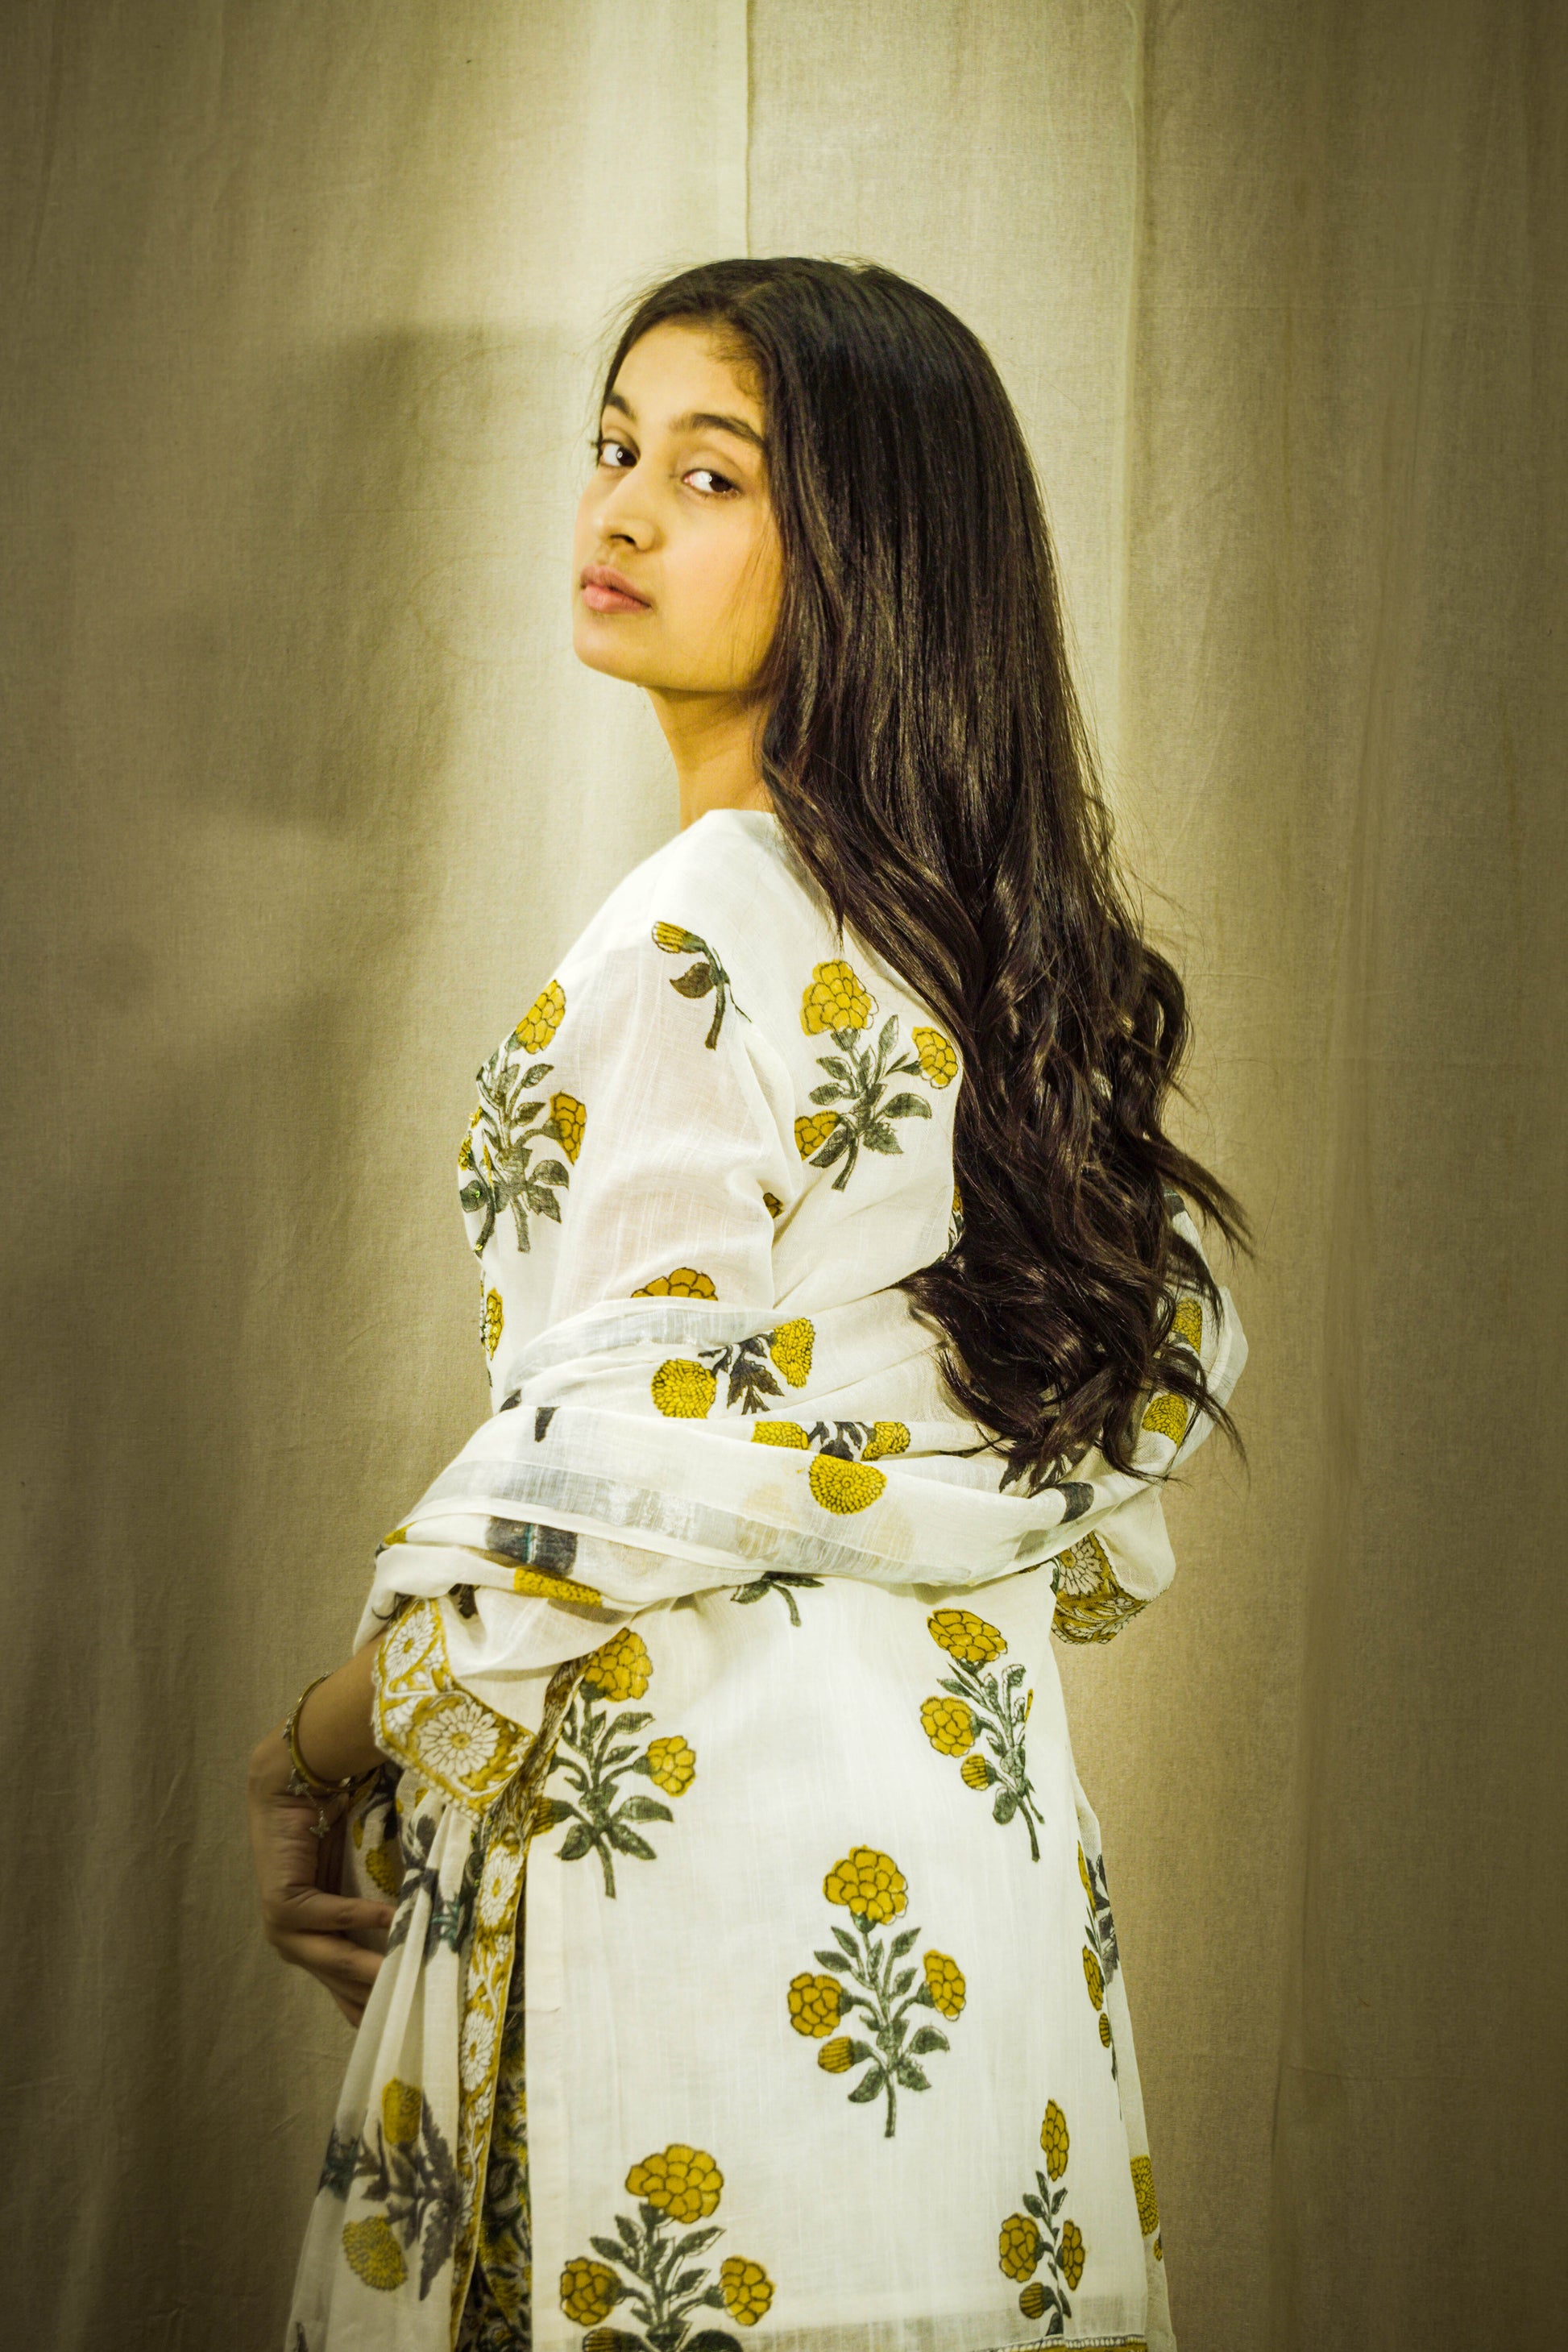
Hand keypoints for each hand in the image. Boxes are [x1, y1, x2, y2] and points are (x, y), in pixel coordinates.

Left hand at [247, 1728, 394, 2027]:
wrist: (293, 1784)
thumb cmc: (332, 1825)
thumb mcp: (360, 1876)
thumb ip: (381, 1902)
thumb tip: (429, 1919)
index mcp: (314, 1939)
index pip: (342, 1988)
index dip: (369, 2006)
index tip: (404, 2024)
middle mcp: (295, 1941)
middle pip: (339, 1981)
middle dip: (373, 1996)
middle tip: (415, 2009)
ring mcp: (283, 1926)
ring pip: (331, 1958)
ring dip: (366, 1967)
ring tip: (401, 1974)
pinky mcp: (281, 1902)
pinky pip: (326, 1916)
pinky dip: (358, 1916)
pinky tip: (390, 1918)